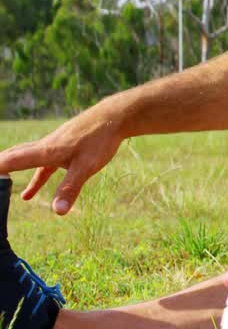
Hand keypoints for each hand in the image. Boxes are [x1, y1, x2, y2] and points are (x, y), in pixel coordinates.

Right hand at [0, 104, 125, 213]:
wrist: (115, 116)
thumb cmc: (100, 139)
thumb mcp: (86, 167)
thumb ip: (70, 188)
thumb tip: (58, 211)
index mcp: (45, 151)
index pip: (12, 161)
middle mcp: (44, 146)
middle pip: (14, 156)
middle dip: (0, 167)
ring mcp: (54, 145)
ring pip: (27, 159)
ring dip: (13, 171)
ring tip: (3, 190)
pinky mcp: (64, 146)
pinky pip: (43, 165)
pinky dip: (35, 178)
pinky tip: (30, 193)